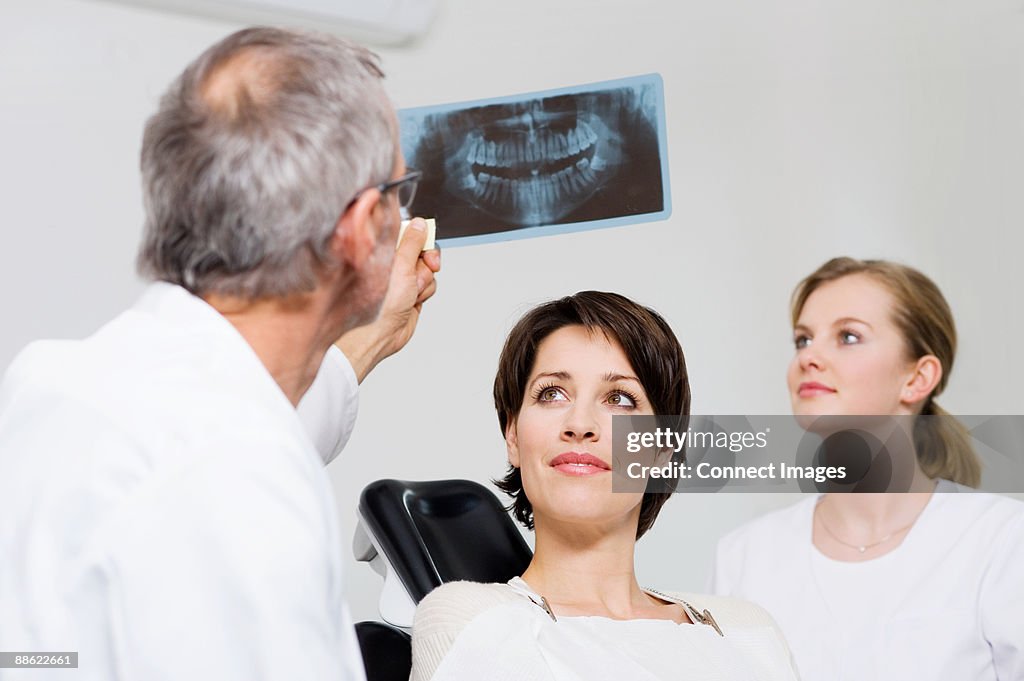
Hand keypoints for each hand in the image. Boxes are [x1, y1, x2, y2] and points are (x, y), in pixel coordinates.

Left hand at [335, 218, 440, 382]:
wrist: (380, 334)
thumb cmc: (380, 304)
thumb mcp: (400, 267)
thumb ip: (412, 242)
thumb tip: (420, 224)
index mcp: (384, 250)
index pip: (407, 233)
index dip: (420, 237)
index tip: (424, 243)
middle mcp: (393, 263)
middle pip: (422, 249)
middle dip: (426, 261)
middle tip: (427, 266)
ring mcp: (403, 278)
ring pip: (428, 269)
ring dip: (424, 281)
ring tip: (411, 292)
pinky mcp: (412, 293)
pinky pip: (429, 284)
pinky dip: (425, 292)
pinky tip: (413, 301)